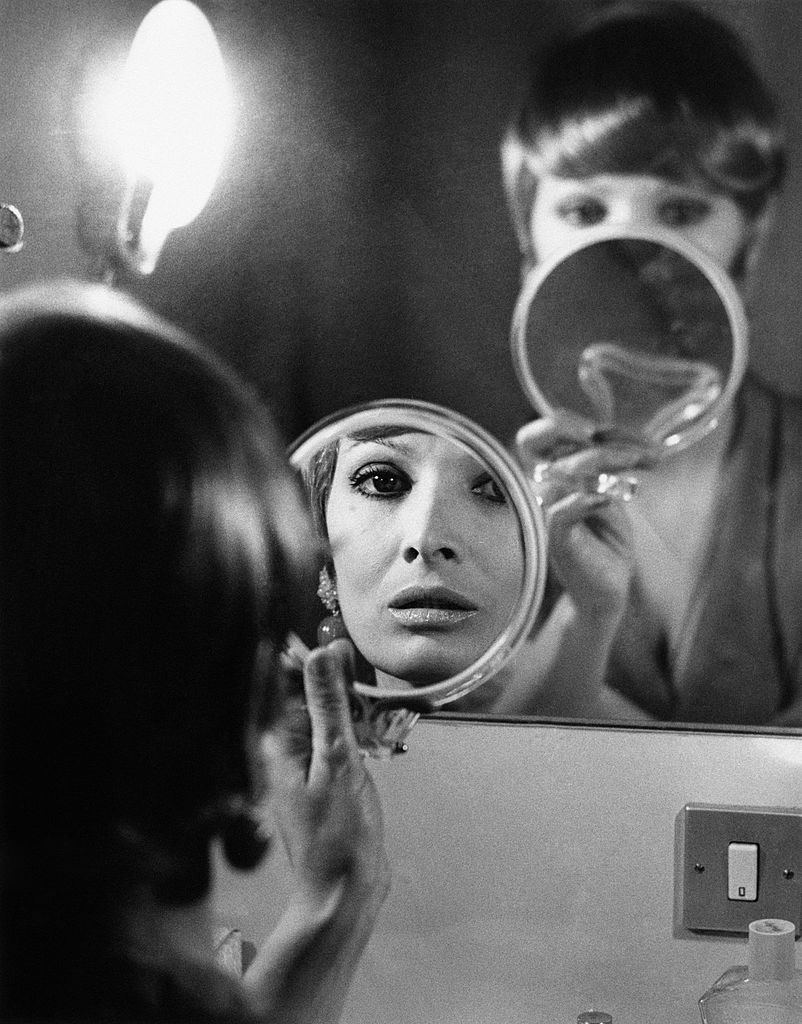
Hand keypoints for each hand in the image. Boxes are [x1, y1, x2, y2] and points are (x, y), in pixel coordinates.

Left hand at [261, 639, 389, 916]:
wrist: (343, 890)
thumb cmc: (337, 833)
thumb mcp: (336, 760)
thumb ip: (328, 705)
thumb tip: (321, 653)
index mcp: (275, 743)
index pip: (281, 680)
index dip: (307, 655)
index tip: (336, 644)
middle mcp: (282, 749)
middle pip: (302, 694)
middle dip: (331, 678)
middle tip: (358, 670)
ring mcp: (302, 764)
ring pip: (322, 714)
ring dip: (346, 703)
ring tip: (369, 702)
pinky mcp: (322, 776)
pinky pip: (333, 737)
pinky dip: (353, 728)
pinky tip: (372, 727)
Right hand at [516, 413, 656, 626]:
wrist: (608, 588)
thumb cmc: (607, 539)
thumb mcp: (612, 492)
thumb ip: (611, 464)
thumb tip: (626, 435)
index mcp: (554, 473)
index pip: (536, 436)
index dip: (560, 422)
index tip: (599, 427)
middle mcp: (545, 488)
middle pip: (535, 441)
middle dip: (569, 427)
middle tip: (602, 433)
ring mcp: (549, 512)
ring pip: (564, 470)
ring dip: (606, 459)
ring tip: (640, 464)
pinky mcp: (558, 538)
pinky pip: (562, 510)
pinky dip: (587, 499)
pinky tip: (609, 499)